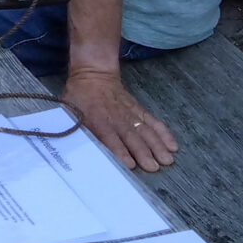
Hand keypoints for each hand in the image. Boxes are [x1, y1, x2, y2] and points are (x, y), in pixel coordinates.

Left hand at [63, 67, 177, 171]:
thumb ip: (75, 129)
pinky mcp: (139, 110)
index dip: (119, 151)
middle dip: (143, 152)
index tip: (130, 164)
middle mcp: (116, 118)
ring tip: (167, 160)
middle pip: (131, 136)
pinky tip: (172, 145)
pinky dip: (163, 133)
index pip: (109, 137)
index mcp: (97, 119)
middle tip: (154, 167)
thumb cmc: (79, 97)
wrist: (93, 75)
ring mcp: (130, 113)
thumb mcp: (69, 111)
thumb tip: (75, 149)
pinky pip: (153, 121)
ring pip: (145, 130)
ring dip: (157, 146)